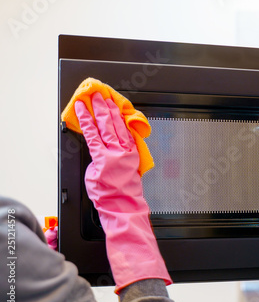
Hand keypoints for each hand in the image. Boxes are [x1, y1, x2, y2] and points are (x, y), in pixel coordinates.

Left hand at [75, 92, 171, 292]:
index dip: (119, 114)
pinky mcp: (102, 158)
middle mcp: (125, 150)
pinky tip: (81, 113)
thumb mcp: (130, 171)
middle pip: (116, 123)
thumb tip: (111, 148)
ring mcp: (113, 153)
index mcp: (133, 152)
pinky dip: (86, 123)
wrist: (125, 207)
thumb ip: (121, 157)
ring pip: (105, 126)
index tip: (114, 102)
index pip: (125, 128)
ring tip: (92, 98)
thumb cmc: (126, 194)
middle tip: (101, 94)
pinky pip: (93, 136)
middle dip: (107, 107)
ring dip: (97, 110)